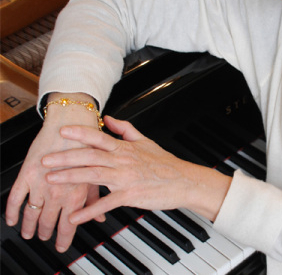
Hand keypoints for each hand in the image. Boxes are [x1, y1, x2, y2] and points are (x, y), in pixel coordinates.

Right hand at [5, 93, 104, 252]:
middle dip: (46, 233)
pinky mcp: (27, 173)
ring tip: (29, 232)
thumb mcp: (96, 171)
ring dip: (29, 226)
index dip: (64, 238)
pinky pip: (15, 198)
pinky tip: (11, 219)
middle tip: (45, 237)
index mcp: (77, 192)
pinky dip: (12, 211)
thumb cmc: (88, 145)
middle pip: (48, 222)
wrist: (73, 122)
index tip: (61, 245)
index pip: (69, 225)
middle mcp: (58, 192)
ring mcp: (41, 184)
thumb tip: (102, 215)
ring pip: (32, 214)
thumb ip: (96, 197)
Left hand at [42, 116, 231, 224]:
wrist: (183, 180)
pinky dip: (90, 210)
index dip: (80, 133)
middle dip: (66, 156)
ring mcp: (126, 177)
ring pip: (94, 175)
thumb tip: (108, 118)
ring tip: (52, 180)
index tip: (63, 130)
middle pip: (90, 155)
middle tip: (46, 158)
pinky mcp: (130, 194)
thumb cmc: (165, 163)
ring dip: (71, 177)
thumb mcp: (145, 141)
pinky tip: (75, 216)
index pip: (99, 137)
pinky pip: (107, 202)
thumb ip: (125, 128)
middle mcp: (123, 160)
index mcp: (125, 147)